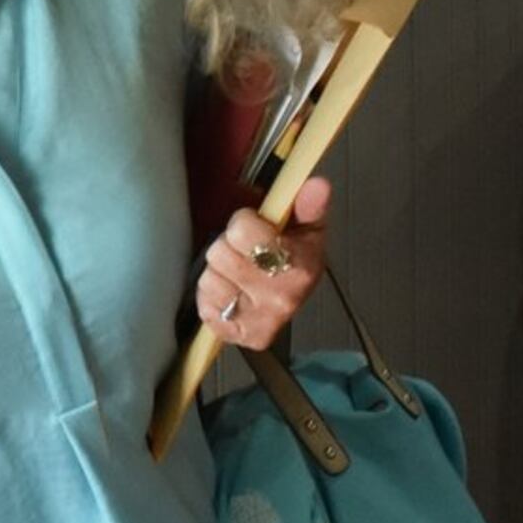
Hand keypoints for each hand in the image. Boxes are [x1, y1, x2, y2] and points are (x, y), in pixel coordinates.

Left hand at [198, 176, 330, 353]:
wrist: (291, 299)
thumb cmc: (296, 261)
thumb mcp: (308, 228)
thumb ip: (309, 204)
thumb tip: (317, 185)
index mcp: (300, 267)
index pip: (242, 230)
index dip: (242, 223)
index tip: (256, 228)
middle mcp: (281, 298)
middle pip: (221, 254)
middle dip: (228, 248)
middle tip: (246, 253)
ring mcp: (260, 321)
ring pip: (209, 280)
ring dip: (218, 274)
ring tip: (238, 274)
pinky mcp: (238, 336)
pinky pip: (204, 306)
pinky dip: (211, 298)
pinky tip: (231, 294)